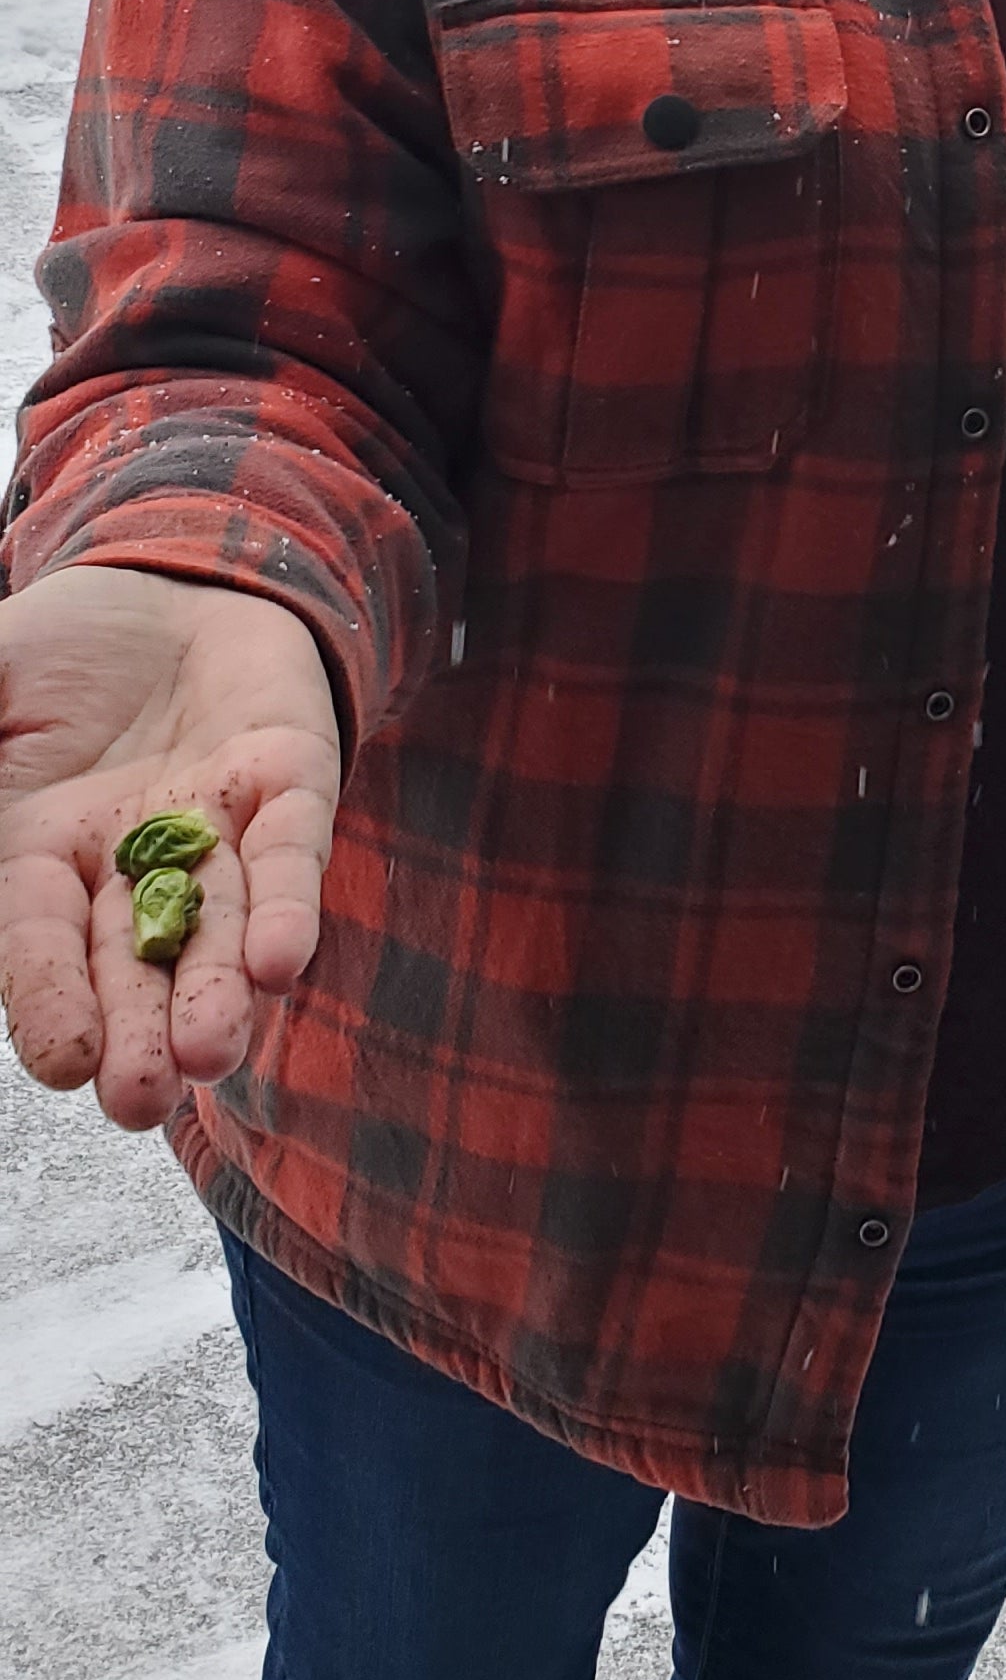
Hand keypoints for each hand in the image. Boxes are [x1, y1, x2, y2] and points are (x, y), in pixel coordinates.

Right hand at [0, 566, 340, 1127]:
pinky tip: (282, 963)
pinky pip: (292, 851)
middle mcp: (131, 866)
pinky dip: (288, 904)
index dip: (50, 1004)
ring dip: (217, 993)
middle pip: (134, 966)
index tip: (62, 1064)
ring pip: (218, 928)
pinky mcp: (288, 783)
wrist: (171, 580)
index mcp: (39, 855)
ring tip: (212, 1055)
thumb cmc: (62, 647)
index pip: (41, 948)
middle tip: (141, 1100)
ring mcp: (215, 830)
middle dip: (139, 1032)